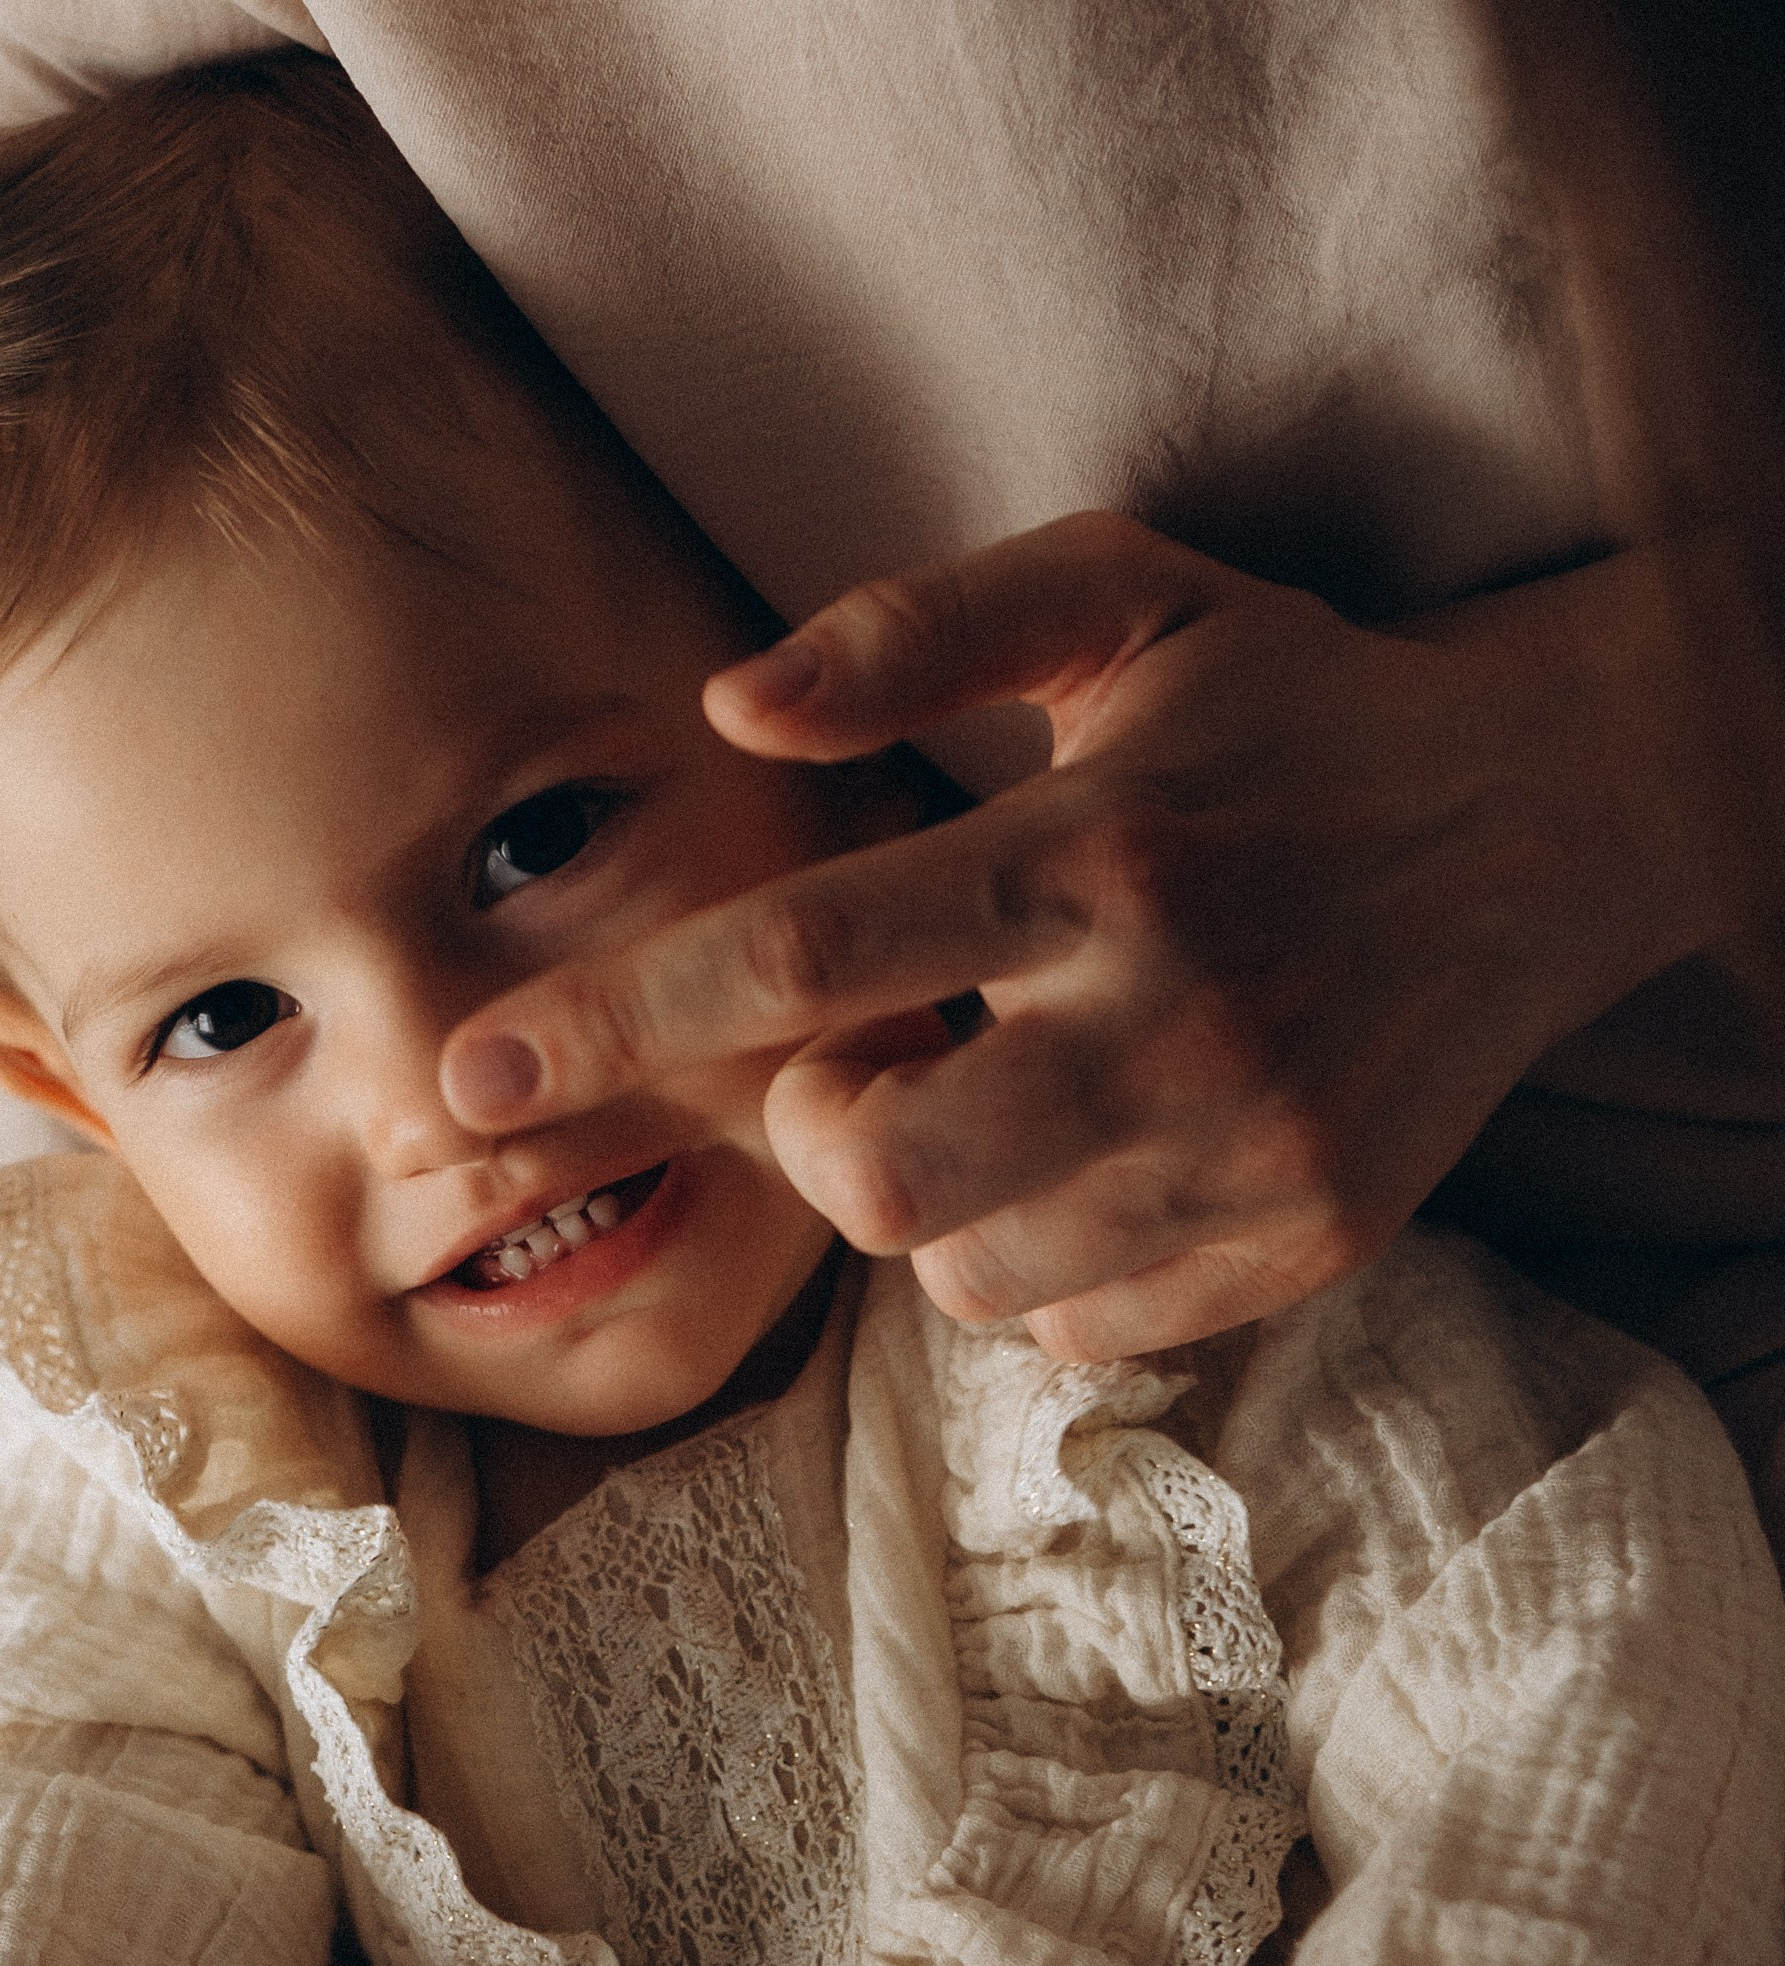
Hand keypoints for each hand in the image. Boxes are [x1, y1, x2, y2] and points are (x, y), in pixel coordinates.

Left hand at [441, 514, 1720, 1356]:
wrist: (1546, 823)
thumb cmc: (1288, 704)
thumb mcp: (1122, 594)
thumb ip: (916, 628)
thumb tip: (727, 708)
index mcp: (1089, 849)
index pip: (801, 956)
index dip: (619, 1025)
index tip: (467, 1079)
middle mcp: (1167, 1015)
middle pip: (881, 1178)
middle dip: (829, 1139)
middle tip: (885, 1058)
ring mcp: (1244, 1149)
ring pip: (968, 1272)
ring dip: (942, 1198)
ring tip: (1027, 1081)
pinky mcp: (1301, 1239)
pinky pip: (1076, 1323)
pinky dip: (1045, 1261)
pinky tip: (1109, 1145)